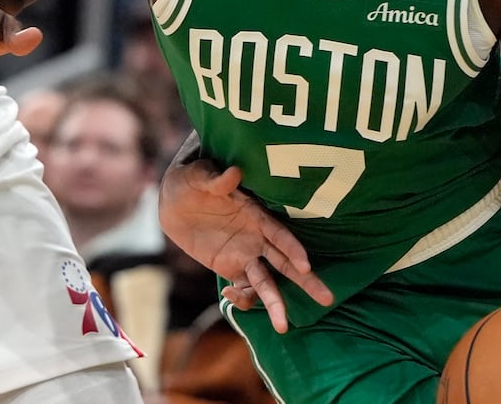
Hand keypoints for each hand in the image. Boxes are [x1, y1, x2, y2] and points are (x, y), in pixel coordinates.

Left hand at [158, 158, 332, 333]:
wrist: (173, 200)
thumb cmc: (191, 180)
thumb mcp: (199, 177)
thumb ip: (216, 180)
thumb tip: (233, 173)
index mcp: (255, 215)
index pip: (279, 234)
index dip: (293, 248)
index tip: (305, 265)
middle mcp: (256, 238)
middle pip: (285, 263)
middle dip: (306, 280)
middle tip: (327, 299)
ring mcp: (245, 255)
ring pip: (266, 283)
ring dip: (276, 303)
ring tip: (283, 327)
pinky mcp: (230, 268)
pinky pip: (242, 288)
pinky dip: (241, 298)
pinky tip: (230, 298)